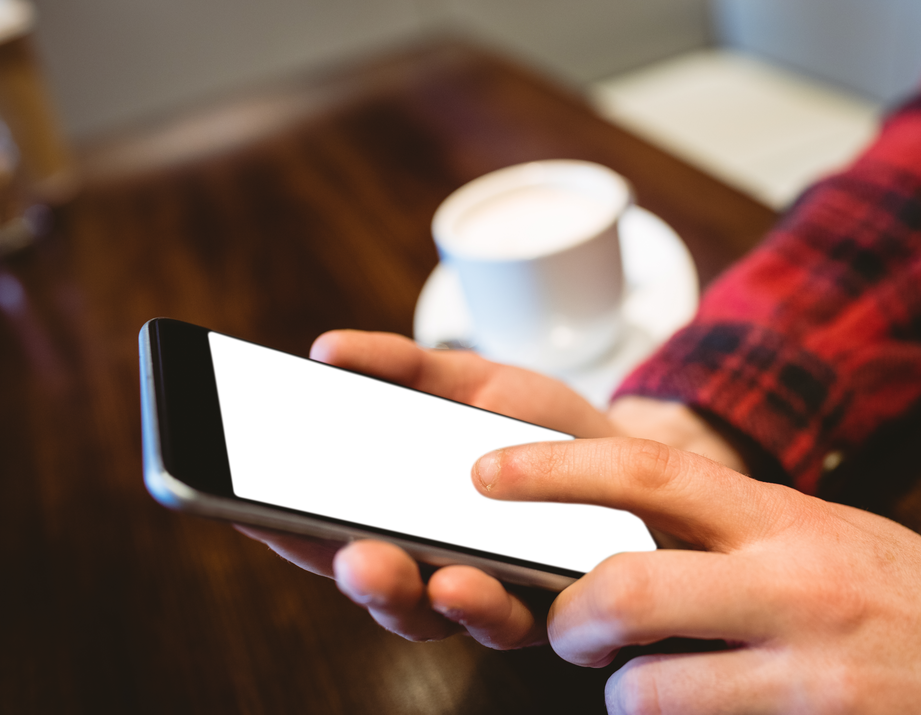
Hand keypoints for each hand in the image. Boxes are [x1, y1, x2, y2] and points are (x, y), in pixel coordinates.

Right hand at [238, 329, 738, 648]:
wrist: (626, 450)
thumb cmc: (535, 423)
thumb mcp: (468, 380)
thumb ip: (402, 366)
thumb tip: (327, 348)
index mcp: (398, 510)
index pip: (324, 525)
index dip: (281, 522)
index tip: (244, 505)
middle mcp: (429, 561)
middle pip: (372, 582)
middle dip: (353, 572)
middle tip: (348, 553)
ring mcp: (482, 591)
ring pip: (430, 616)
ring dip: (412, 599)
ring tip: (410, 570)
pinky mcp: (540, 611)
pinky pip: (504, 621)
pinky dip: (483, 604)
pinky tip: (474, 578)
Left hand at [468, 437, 920, 713]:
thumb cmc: (917, 601)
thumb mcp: (830, 536)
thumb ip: (738, 531)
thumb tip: (632, 525)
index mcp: (787, 517)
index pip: (650, 470)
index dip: (555, 467)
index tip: (487, 472)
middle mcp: (794, 582)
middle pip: (628, 583)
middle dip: (572, 615)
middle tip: (570, 626)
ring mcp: (809, 671)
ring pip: (650, 690)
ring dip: (625, 695)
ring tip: (645, 688)